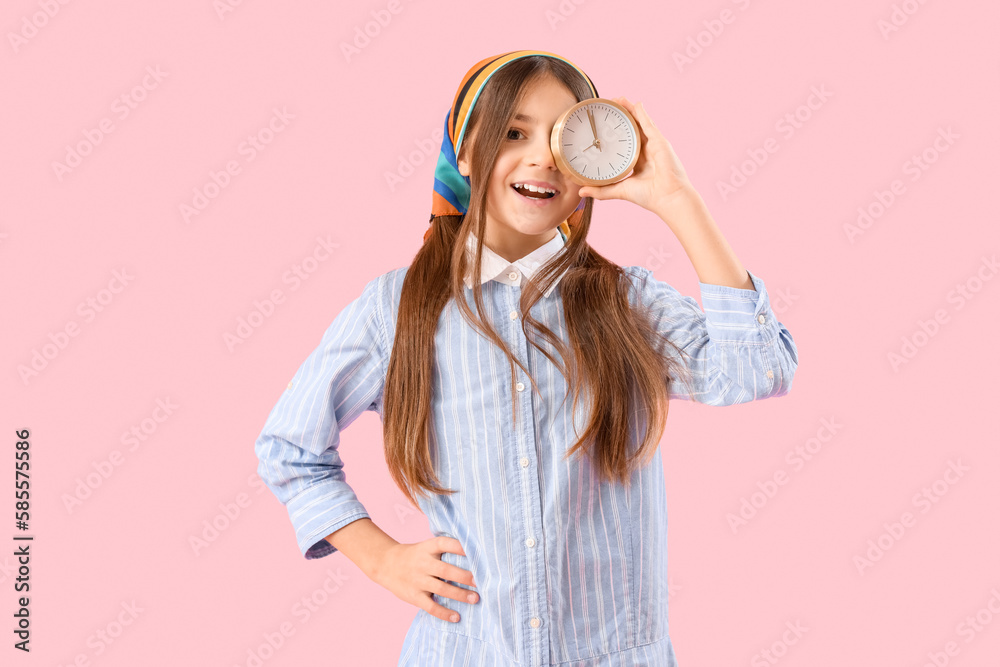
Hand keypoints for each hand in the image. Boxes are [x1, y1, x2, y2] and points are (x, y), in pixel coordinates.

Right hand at [370, 536, 478, 623]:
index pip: (444, 544)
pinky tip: (456, 617)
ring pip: (441, 589)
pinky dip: (444, 613)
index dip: (459, 547)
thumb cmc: (415, 555)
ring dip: (459, 595)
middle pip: (446, 570)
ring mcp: (417, 580)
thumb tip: (473, 554)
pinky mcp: (414, 596)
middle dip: (464, 577)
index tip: (474, 551)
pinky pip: (430, 606)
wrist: (386, 564)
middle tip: (481, 582)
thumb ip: (445, 550)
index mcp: (427, 548)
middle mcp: (423, 563)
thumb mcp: (426, 546)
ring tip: (475, 599)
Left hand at [577, 96, 695, 216]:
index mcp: (638, 162)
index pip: (625, 144)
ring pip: (640, 123)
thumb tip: (581, 192)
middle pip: (632, 129)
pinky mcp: (660, 142)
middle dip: (622, 117)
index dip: (616, 134)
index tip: (605, 126)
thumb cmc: (650, 196)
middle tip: (610, 106)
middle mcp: (647, 151)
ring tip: (618, 99)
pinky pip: (649, 124)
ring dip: (630, 110)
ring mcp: (654, 145)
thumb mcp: (620, 190)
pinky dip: (642, 113)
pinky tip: (635, 104)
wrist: (669, 197)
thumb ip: (601, 190)